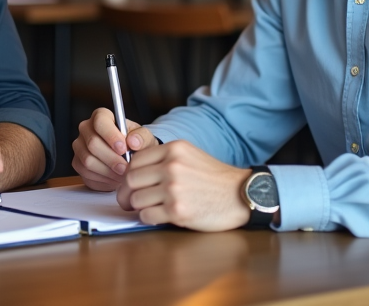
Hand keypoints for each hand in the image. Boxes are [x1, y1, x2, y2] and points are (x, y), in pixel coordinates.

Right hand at [72, 107, 157, 190]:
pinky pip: (86, 173)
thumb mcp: (144, 138)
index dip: (111, 135)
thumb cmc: (135, 145)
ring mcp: (80, 146)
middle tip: (125, 167)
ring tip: (122, 174)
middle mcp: (86, 129)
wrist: (130, 159)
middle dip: (111, 158)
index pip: (100, 121)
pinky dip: (102, 179)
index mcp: (101, 116)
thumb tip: (133, 141)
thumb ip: (141, 137)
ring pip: (88, 160)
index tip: (123, 148)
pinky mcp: (77, 163)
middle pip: (92, 143)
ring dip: (108, 171)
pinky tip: (114, 178)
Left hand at [116, 140, 251, 231]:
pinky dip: (148, 218)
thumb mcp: (189, 155)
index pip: (135, 161)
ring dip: (139, 207)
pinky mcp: (177, 211)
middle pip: (130, 180)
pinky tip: (160, 215)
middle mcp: (171, 166)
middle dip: (128, 193)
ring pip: (136, 199)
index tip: (132, 184)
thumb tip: (133, 171)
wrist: (240, 195)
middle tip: (131, 200)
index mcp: (173, 149)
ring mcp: (174, 189)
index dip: (129, 175)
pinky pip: (146, 216)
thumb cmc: (215, 178)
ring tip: (151, 207)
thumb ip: (163, 159)